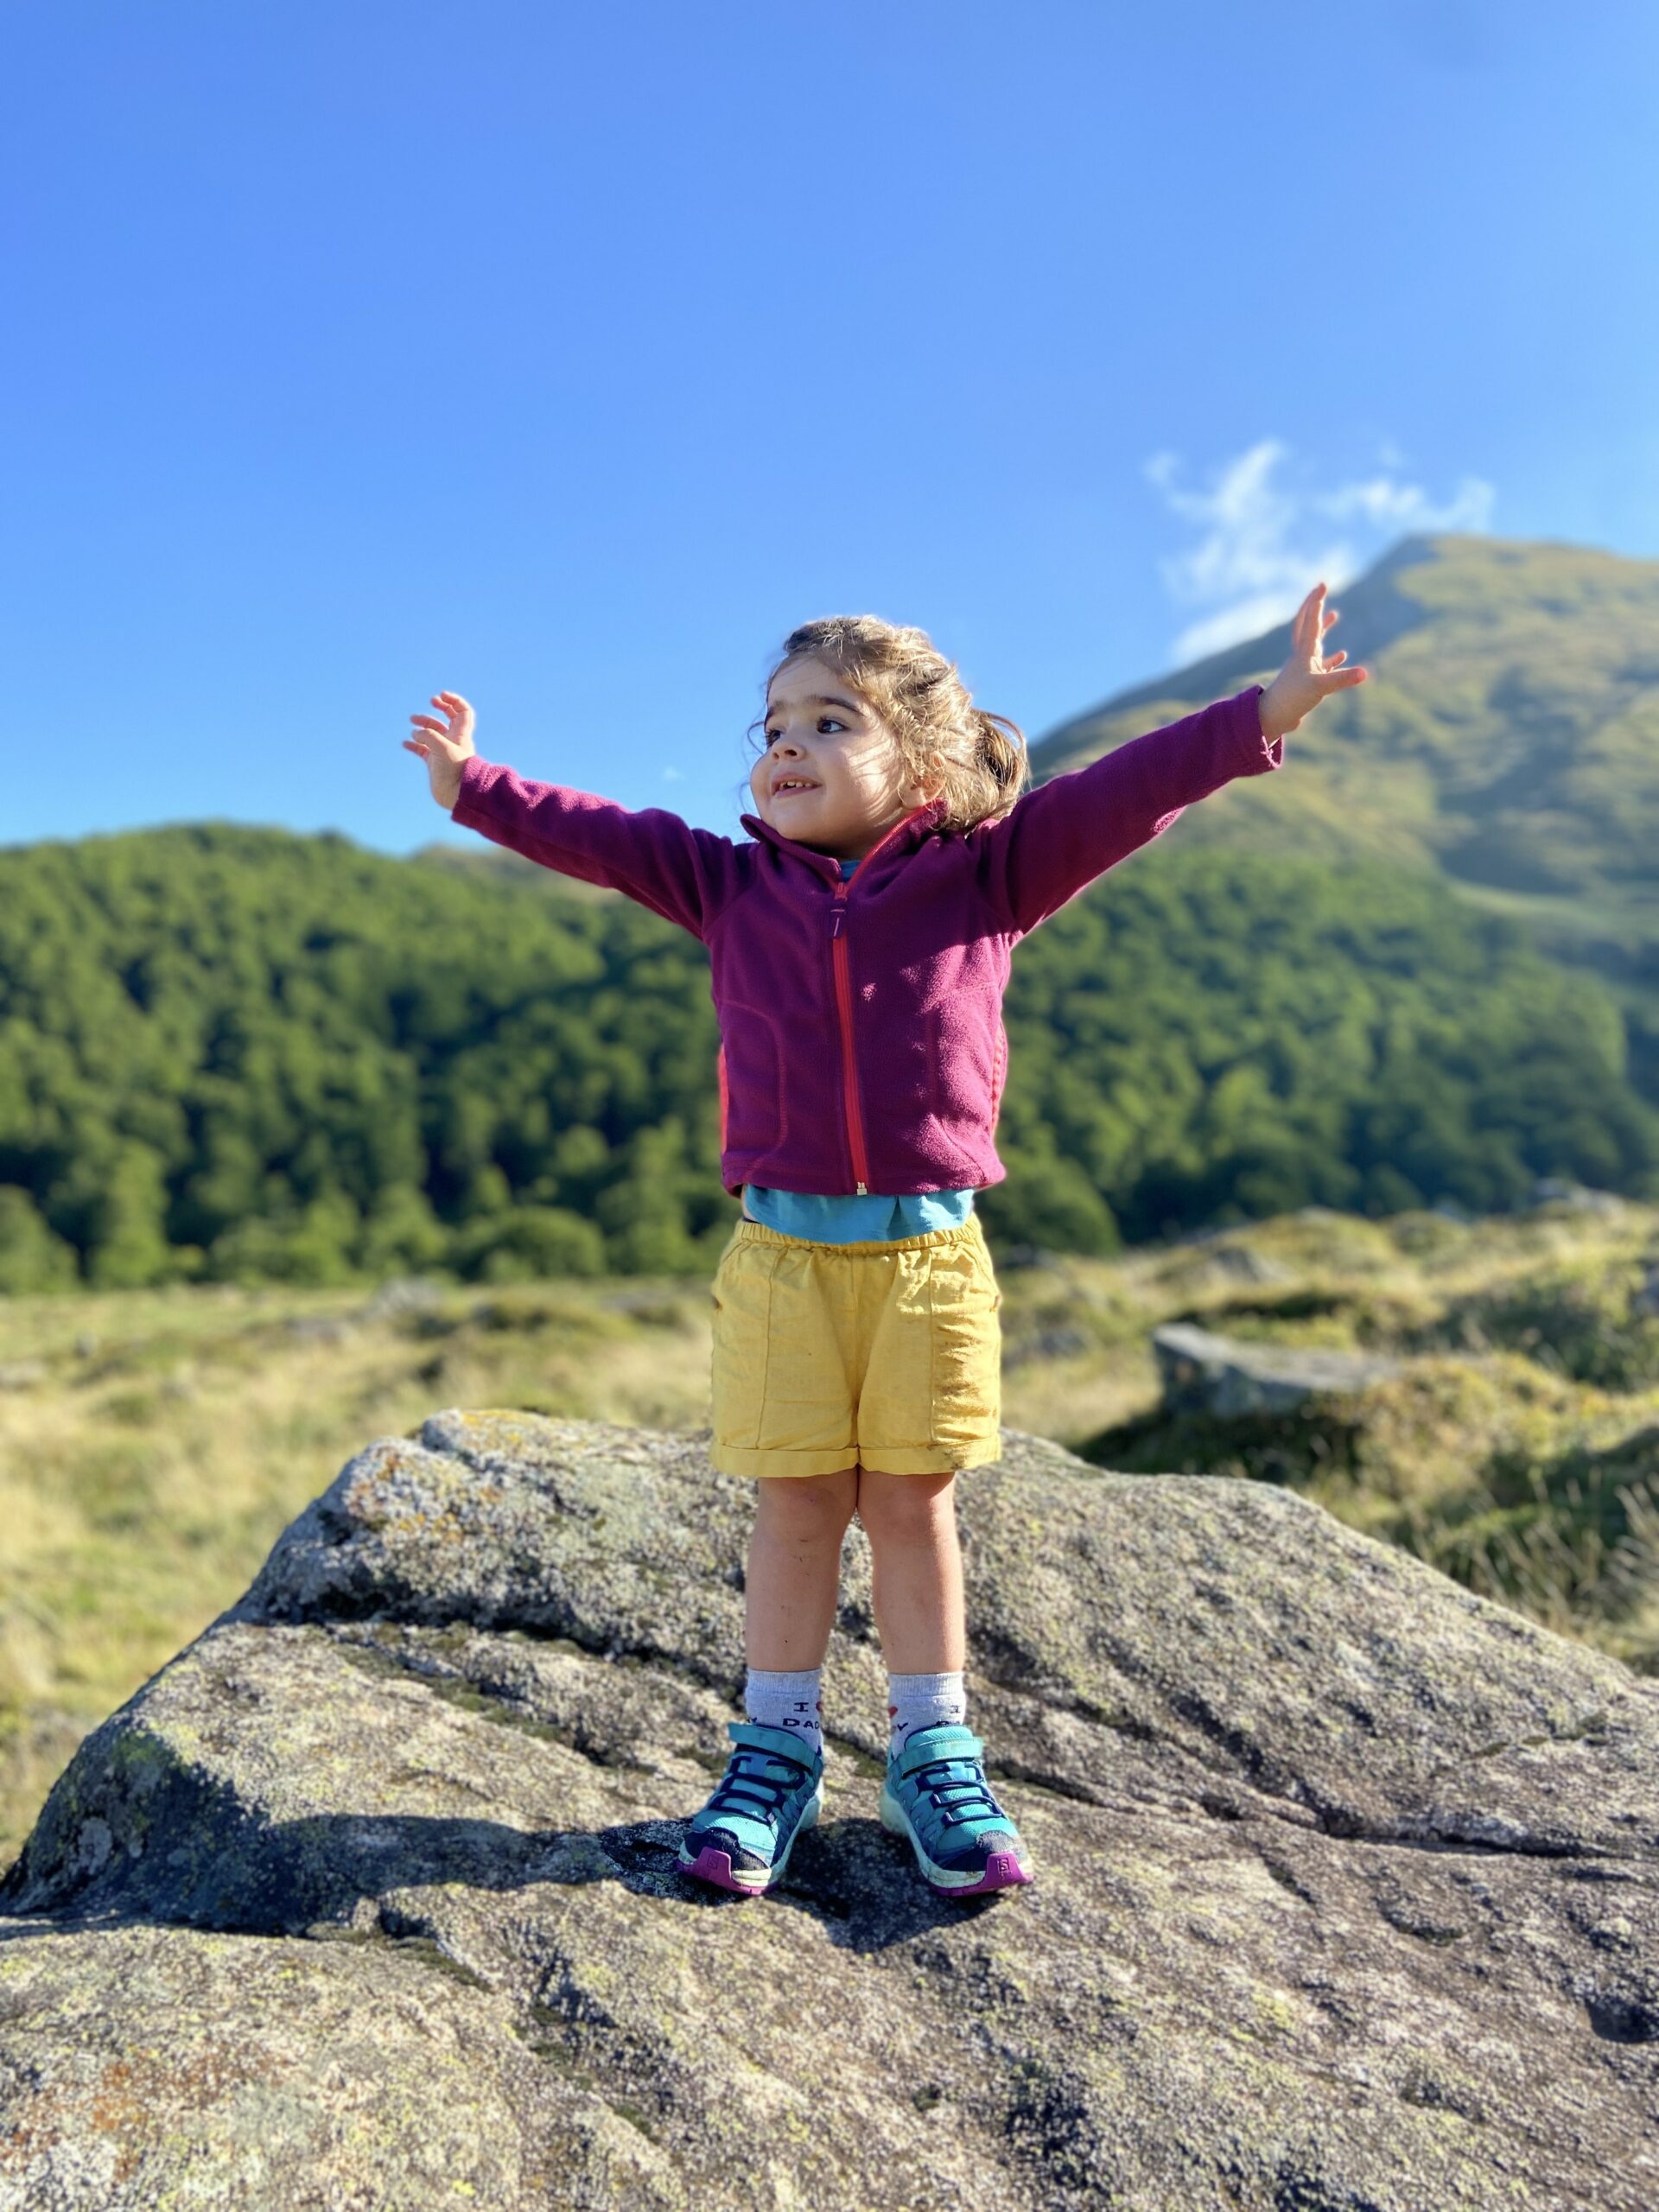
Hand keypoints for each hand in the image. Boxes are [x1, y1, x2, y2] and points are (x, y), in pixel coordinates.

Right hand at [403, 691, 476, 810]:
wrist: (457, 794)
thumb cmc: (455, 770)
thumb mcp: (441, 746)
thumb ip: (428, 735)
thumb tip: (415, 734)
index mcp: (460, 734)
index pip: (463, 712)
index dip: (454, 701)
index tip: (441, 696)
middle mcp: (453, 741)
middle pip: (448, 719)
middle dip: (440, 708)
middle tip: (431, 701)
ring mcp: (442, 751)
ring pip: (432, 733)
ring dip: (423, 726)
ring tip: (413, 726)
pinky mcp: (434, 763)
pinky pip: (422, 749)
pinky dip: (413, 745)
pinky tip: (406, 743)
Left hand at [1258, 584, 1367, 740]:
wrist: (1274, 718)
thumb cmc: (1292, 699)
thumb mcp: (1320, 687)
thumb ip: (1342, 679)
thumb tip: (1365, 673)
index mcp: (1304, 651)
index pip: (1310, 620)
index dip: (1316, 602)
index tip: (1322, 584)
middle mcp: (1303, 655)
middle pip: (1306, 624)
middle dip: (1314, 607)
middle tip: (1320, 590)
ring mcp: (1305, 667)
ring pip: (1315, 642)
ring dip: (1324, 628)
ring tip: (1334, 615)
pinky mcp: (1308, 681)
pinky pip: (1322, 664)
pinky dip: (1332, 658)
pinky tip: (1342, 656)